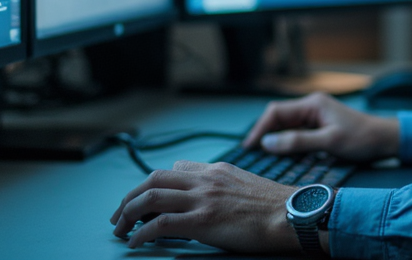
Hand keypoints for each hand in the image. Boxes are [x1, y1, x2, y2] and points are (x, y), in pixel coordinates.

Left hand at [109, 160, 297, 251]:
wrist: (292, 215)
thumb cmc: (276, 207)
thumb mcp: (247, 185)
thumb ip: (225, 186)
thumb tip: (213, 199)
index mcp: (217, 170)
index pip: (176, 169)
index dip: (155, 184)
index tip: (146, 200)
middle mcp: (205, 179)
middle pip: (153, 179)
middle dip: (130, 197)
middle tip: (120, 216)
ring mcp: (203, 198)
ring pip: (150, 197)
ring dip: (128, 214)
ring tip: (120, 230)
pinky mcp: (202, 220)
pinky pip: (161, 223)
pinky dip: (142, 233)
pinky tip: (136, 243)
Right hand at [242, 91, 400, 160]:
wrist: (385, 140)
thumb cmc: (361, 139)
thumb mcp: (329, 142)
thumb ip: (298, 142)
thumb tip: (267, 143)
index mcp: (312, 104)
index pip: (277, 112)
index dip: (260, 129)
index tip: (249, 147)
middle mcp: (311, 106)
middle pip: (279, 118)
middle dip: (265, 134)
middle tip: (253, 155)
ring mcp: (316, 116)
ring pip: (287, 127)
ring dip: (276, 140)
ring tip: (263, 158)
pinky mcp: (320, 126)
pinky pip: (297, 133)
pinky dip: (288, 144)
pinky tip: (283, 157)